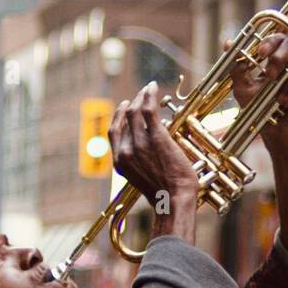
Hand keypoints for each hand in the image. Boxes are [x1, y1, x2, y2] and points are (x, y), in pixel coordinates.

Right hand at [108, 82, 196, 211]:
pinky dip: (149, 95)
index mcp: (120, 163)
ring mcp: (140, 143)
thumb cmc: (165, 195)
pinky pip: (148, 109)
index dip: (118, 116)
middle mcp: (126, 150)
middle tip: (140, 95)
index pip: (113, 132)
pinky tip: (152, 87)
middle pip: (124, 119)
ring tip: (147, 89)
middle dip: (132, 104)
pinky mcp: (155, 137)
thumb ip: (139, 165)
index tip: (125, 107)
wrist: (174, 200)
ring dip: (141, 97)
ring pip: (136, 112)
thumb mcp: (143, 181)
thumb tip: (147, 155)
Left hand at [227, 33, 287, 156]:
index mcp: (277, 60)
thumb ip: (236, 67)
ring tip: (278, 101)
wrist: (277, 136)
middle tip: (269, 74)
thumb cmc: (260, 112)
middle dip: (279, 57)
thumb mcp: (243, 89)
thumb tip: (227, 43)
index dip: (270, 42)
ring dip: (286, 84)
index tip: (260, 54)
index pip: (278, 39)